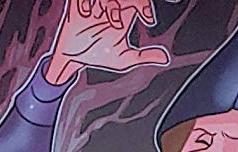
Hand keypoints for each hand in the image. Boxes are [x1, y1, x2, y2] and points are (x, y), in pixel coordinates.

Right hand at [46, 0, 166, 84]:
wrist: (73, 58)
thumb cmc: (98, 56)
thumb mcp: (123, 59)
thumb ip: (144, 56)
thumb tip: (165, 58)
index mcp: (125, 16)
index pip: (141, 3)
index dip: (146, 8)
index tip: (148, 21)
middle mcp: (112, 7)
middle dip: (123, 7)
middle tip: (116, 24)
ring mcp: (96, 4)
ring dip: (106, 6)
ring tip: (101, 19)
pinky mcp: (78, 4)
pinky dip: (86, 3)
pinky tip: (86, 13)